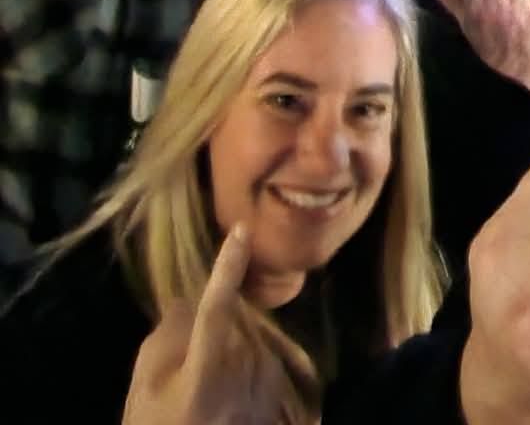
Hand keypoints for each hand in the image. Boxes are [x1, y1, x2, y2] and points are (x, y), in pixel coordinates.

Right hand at [122, 225, 287, 424]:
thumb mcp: (142, 392)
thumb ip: (163, 340)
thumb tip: (184, 303)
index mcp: (206, 368)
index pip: (218, 304)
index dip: (228, 266)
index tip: (241, 230)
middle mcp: (245, 376)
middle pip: (238, 331)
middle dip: (217, 341)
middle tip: (189, 382)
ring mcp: (267, 398)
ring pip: (257, 354)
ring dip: (237, 366)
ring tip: (208, 407)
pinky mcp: (281, 417)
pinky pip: (271, 382)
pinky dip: (254, 389)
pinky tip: (230, 413)